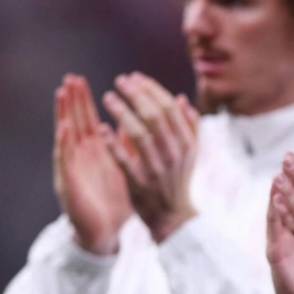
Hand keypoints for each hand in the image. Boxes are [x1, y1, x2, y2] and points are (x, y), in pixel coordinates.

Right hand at [52, 74, 132, 254]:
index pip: (87, 120)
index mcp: (94, 152)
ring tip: (61, 94)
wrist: (105, 231)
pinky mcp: (69, 183)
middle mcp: (80, 157)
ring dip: (63, 115)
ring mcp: (73, 168)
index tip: (80, 80)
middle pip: (74, 122)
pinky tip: (64, 130)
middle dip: (72, 100)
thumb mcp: (123, 167)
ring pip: (66, 136)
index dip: (83, 100)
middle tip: (70, 78)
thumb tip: (132, 122)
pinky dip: (65, 145)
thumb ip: (124, 144)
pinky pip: (67, 162)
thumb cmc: (113, 199)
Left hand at [101, 72, 198, 243]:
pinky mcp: (139, 183)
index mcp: (186, 143)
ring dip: (122, 112)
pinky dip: (113, 143)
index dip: (151, 89)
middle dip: (135, 95)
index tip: (135, 77)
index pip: (169, 107)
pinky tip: (102, 128)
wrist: (172, 216)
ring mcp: (156, 169)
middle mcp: (173, 154)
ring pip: (138, 134)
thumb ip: (189, 125)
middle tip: (120, 81)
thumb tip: (181, 98)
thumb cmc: (178, 179)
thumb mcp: (191, 152)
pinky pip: (124, 159)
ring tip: (108, 97)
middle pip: (154, 116)